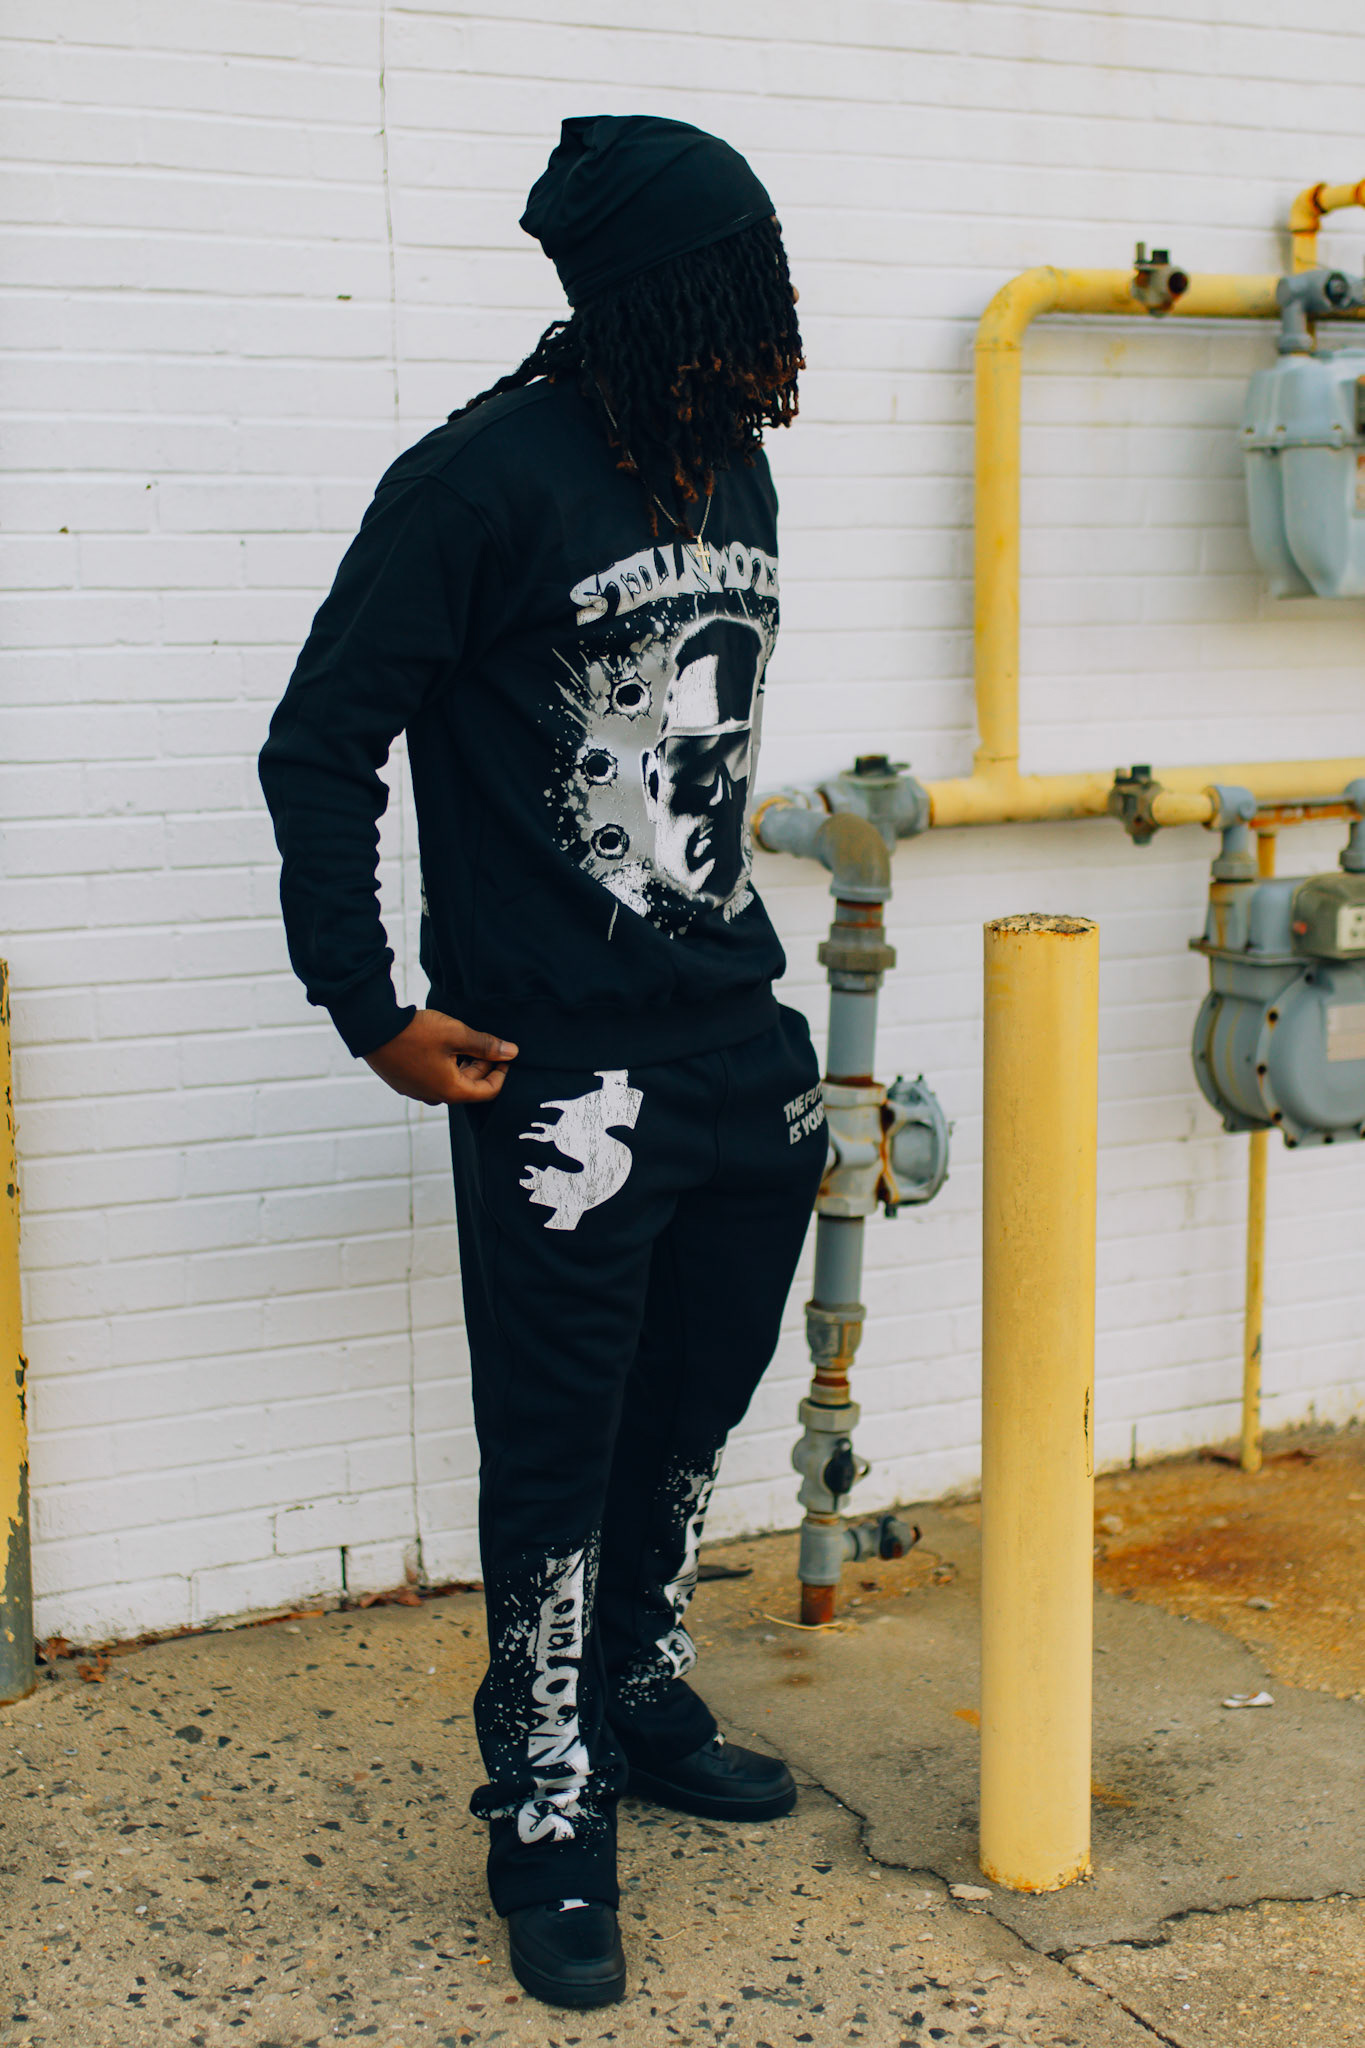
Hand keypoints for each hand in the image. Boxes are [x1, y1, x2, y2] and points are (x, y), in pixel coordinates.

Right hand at [364, 1008, 517, 1105]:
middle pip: (469, 1086)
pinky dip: (445, 1065)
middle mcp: (434, 1097)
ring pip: (450, 1081)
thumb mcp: (456, 1034)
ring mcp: (416, 1090)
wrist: (373, 1029)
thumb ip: (486, 1045)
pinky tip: (444, 1045)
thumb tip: (512, 1052)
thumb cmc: (416, 1033)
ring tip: (467, 1041)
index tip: (505, 1055)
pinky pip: (432, 1077)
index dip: (501, 1073)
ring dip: (463, 1064)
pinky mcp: (403, 1081)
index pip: (488, 1091)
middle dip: (483, 1066)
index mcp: (450, 1091)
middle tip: (489, 1044)